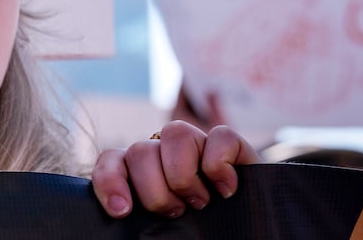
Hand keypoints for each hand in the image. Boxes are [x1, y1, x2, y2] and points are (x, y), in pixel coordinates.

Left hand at [91, 121, 260, 218]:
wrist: (252, 233)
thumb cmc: (204, 235)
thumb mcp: (166, 230)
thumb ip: (142, 218)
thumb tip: (122, 214)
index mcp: (142, 172)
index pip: (112, 161)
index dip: (110, 181)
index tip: (122, 211)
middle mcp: (165, 153)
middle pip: (141, 151)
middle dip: (156, 191)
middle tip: (176, 212)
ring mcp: (198, 145)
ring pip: (174, 133)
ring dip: (183, 175)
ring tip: (200, 203)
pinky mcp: (231, 145)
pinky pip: (220, 136)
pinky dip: (219, 165)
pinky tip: (225, 190)